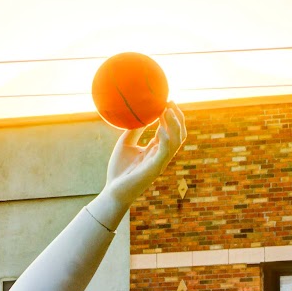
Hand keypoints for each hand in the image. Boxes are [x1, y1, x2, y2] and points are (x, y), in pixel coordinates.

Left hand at [93, 103, 185, 224]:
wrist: (113, 190)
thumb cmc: (119, 169)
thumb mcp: (126, 143)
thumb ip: (136, 129)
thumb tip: (142, 112)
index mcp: (156, 150)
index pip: (171, 131)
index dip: (172, 116)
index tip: (167, 100)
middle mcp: (161, 156)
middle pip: (179, 135)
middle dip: (178, 117)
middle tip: (170, 101)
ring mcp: (160, 162)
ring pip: (176, 141)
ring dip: (174, 124)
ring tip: (167, 110)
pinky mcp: (154, 169)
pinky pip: (165, 152)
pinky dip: (165, 138)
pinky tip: (160, 127)